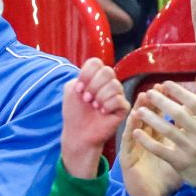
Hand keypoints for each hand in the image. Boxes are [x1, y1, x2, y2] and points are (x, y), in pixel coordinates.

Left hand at [60, 58, 128, 178]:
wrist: (79, 133)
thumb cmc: (75, 113)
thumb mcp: (71, 90)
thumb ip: (79, 77)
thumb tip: (94, 75)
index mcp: (95, 77)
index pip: (96, 63)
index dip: (86, 75)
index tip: (78, 89)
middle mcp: (108, 83)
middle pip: (107, 71)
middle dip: (93, 86)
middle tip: (86, 99)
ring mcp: (117, 95)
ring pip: (114, 85)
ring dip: (99, 97)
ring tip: (94, 107)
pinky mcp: (123, 107)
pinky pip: (119, 100)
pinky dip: (107, 106)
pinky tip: (102, 112)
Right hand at [119, 96, 183, 195]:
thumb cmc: (167, 176)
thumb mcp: (181, 155)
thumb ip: (189, 137)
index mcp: (156, 137)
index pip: (160, 115)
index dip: (166, 102)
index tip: (171, 88)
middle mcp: (144, 139)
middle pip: (146, 116)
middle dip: (152, 102)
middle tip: (156, 88)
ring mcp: (134, 148)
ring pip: (135, 126)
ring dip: (138, 113)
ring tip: (142, 100)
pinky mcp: (128, 159)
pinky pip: (129, 144)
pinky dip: (132, 134)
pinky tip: (134, 126)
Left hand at [131, 75, 195, 187]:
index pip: (194, 102)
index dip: (178, 91)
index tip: (164, 83)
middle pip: (178, 114)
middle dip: (161, 102)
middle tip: (149, 93)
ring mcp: (191, 149)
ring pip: (167, 130)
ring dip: (151, 119)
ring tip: (139, 110)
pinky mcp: (180, 162)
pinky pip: (160, 149)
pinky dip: (146, 141)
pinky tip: (135, 132)